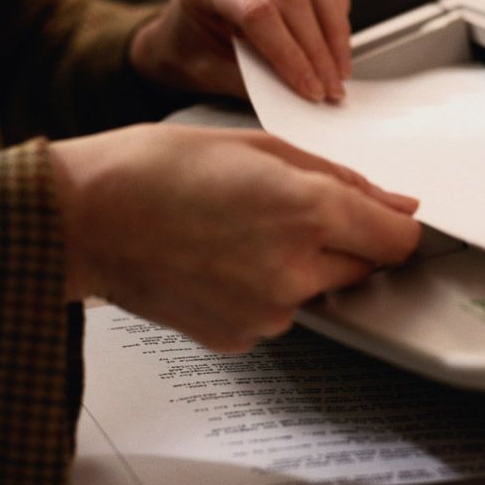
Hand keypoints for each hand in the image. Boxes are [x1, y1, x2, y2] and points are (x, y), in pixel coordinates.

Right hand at [50, 125, 420, 351]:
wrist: (85, 218)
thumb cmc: (157, 170)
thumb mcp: (262, 147)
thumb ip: (341, 180)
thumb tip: (394, 204)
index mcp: (311, 212)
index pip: (400, 240)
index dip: (395, 226)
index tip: (384, 219)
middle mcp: (296, 270)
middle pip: (364, 267)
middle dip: (343, 241)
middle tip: (288, 213)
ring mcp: (268, 311)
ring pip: (319, 290)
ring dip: (301, 265)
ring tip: (241, 233)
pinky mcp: (241, 336)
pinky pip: (279, 311)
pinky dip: (264, 289)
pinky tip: (222, 260)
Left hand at [128, 0, 351, 103]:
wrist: (183, 32)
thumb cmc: (190, 50)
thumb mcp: (209, 73)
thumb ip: (251, 82)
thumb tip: (297, 95)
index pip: (256, 12)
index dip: (290, 53)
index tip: (310, 88)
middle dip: (317, 49)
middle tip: (330, 87)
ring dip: (335, 30)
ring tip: (338, 69)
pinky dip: (338, 12)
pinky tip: (335, 42)